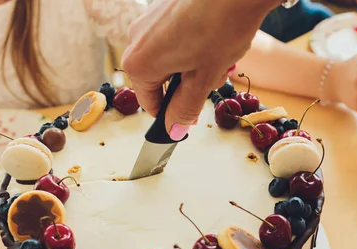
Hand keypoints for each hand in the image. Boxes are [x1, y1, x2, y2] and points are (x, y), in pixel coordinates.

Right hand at [121, 0, 277, 138]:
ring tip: (220, 57)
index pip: (149, 103)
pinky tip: (216, 38)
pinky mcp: (163, 7)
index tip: (191, 117)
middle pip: (161, 79)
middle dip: (188, 86)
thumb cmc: (220, 29)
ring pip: (170, 58)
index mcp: (139, 62)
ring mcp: (149, 20)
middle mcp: (136, 39)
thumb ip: (185, 108)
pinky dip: (194, 44)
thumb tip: (174, 129)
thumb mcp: (203, 79)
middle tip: (214, 78)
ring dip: (195, 65)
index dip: (172, 114)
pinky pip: (174, 37)